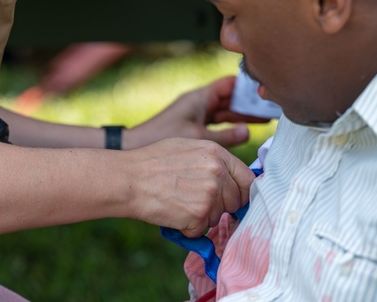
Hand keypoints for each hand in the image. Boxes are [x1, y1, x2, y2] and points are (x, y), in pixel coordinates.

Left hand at [126, 75, 270, 148]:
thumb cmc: (163, 138)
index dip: (247, 85)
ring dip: (242, 115)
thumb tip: (248, 131)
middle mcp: (199, 102)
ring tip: (265, 120)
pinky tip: (243, 132)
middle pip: (229, 98)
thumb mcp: (198, 138)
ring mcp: (196, 114)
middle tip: (273, 108)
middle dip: (249, 103)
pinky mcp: (193, 126)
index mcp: (200, 97)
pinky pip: (217, 122)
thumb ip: (225, 136)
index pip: (229, 84)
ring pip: (224, 111)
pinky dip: (230, 126)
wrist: (136, 146)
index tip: (266, 88)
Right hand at [128, 137, 255, 235]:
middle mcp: (218, 173)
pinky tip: (172, 212)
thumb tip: (230, 176)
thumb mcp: (186, 147)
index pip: (248, 179)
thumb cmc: (151, 161)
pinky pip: (201, 230)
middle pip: (235, 202)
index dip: (241, 192)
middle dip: (219, 206)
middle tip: (193, 199)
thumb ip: (212, 160)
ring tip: (177, 201)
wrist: (129, 179)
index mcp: (216, 153)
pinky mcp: (199, 215)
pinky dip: (187, 227)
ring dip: (201, 216)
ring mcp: (210, 195)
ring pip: (218, 217)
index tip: (233, 199)